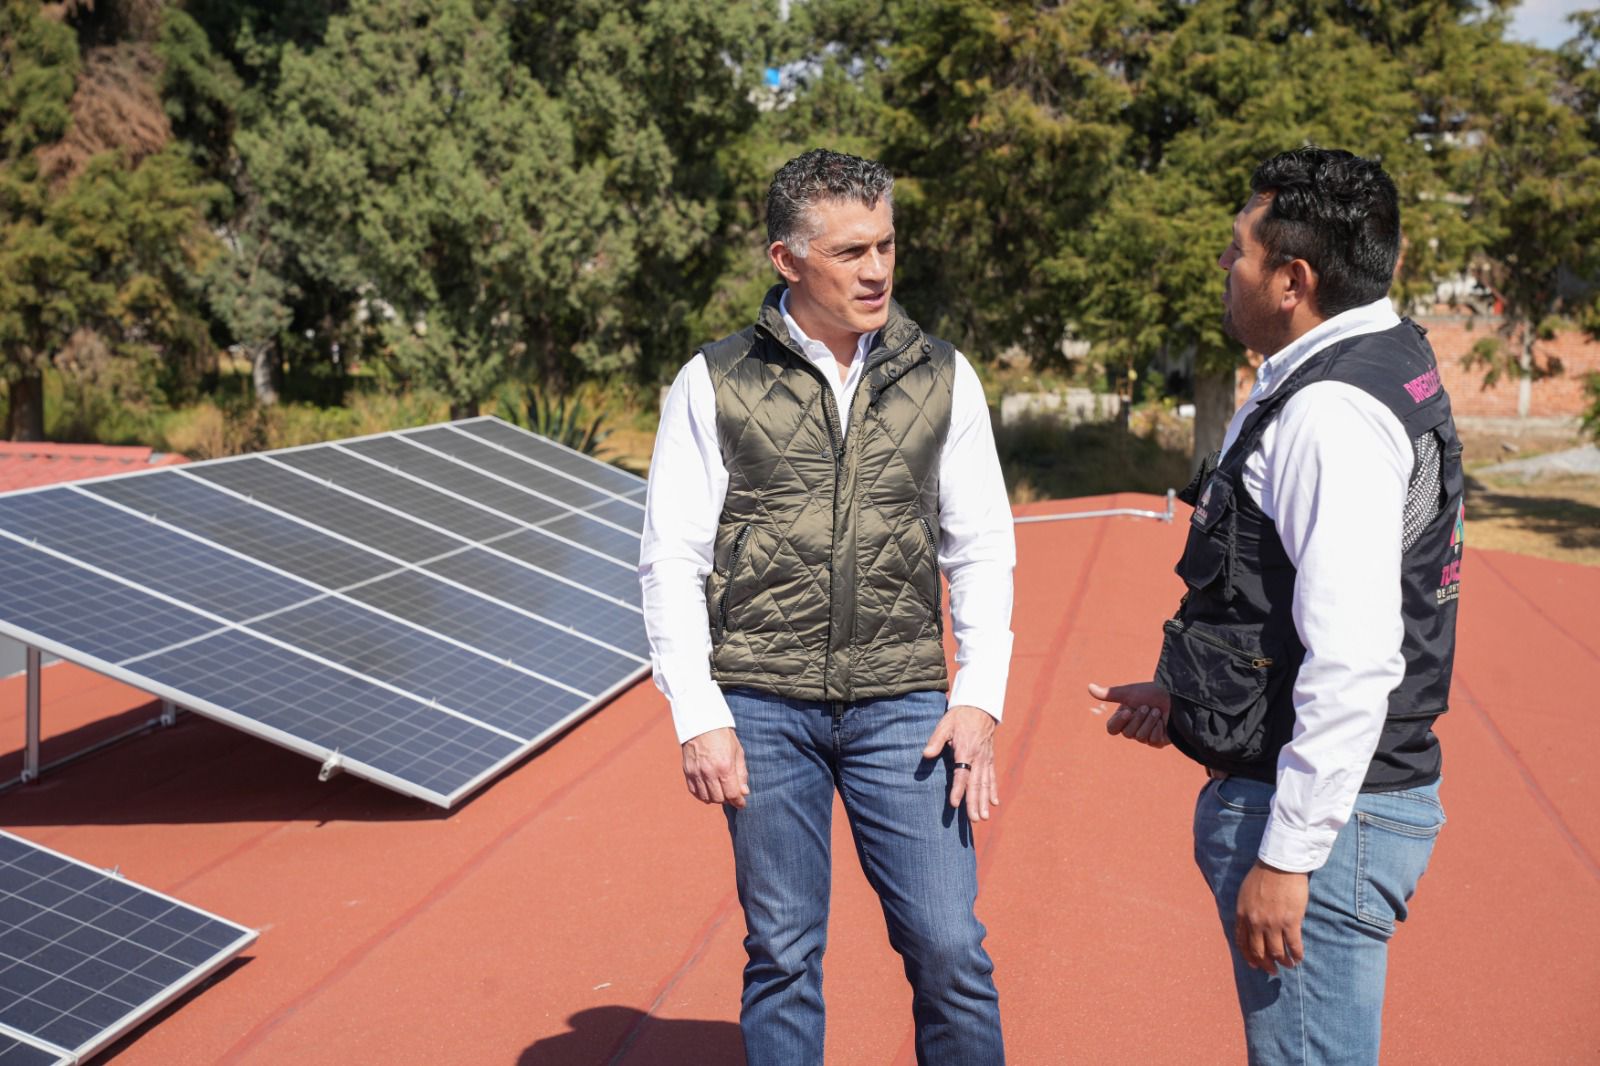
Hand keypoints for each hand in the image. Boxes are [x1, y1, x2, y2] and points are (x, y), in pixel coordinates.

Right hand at [681, 727, 748, 808]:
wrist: (701, 722)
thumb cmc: (723, 736)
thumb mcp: (738, 752)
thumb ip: (741, 773)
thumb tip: (744, 792)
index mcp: (725, 767)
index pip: (732, 794)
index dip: (739, 802)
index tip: (741, 803)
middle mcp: (709, 772)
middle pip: (719, 798)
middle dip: (728, 799)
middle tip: (732, 794)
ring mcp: (696, 773)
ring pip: (706, 798)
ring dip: (715, 798)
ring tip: (721, 791)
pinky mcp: (687, 771)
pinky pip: (694, 791)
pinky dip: (702, 794)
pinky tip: (708, 790)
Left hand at [922, 704, 998, 820]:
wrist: (979, 707)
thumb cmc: (959, 717)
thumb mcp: (944, 725)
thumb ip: (936, 741)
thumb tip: (926, 754)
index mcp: (966, 751)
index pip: (961, 774)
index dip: (958, 790)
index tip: (955, 804)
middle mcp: (978, 758)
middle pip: (976, 784)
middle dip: (975, 802)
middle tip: (974, 819)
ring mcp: (985, 759)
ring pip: (985, 783)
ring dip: (985, 801)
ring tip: (984, 817)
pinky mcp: (989, 759)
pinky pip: (992, 777)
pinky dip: (993, 790)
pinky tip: (995, 802)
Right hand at [1088, 680, 1172, 747]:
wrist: (1176, 696)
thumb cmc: (1152, 693)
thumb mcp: (1129, 693)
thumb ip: (1109, 694)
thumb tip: (1089, 687)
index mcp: (1124, 718)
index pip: (1112, 729)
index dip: (1119, 721)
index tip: (1128, 710)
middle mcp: (1133, 728)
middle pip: (1127, 734)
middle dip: (1139, 718)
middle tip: (1148, 707)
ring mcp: (1146, 737)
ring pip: (1140, 737)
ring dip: (1150, 721)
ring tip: (1157, 711)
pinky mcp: (1158, 741)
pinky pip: (1152, 741)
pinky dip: (1158, 729)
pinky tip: (1164, 721)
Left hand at [1234, 860, 1308, 974]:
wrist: (1280, 865)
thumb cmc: (1263, 875)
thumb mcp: (1245, 893)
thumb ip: (1246, 910)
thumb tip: (1250, 924)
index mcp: (1242, 914)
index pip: (1242, 942)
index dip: (1249, 956)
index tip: (1254, 964)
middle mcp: (1255, 922)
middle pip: (1258, 951)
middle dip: (1265, 964)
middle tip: (1272, 970)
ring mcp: (1273, 923)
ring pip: (1276, 952)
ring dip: (1283, 962)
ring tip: (1288, 965)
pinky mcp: (1290, 922)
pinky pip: (1293, 945)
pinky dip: (1296, 955)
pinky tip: (1299, 958)